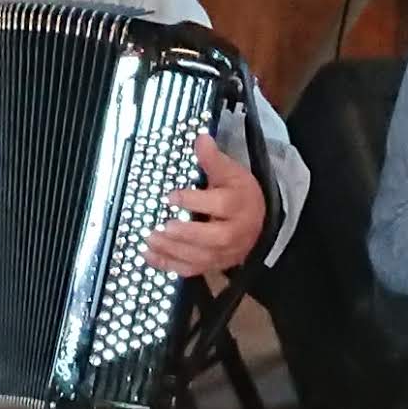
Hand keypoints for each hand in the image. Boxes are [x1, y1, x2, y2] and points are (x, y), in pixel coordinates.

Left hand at [145, 135, 265, 277]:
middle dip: (187, 234)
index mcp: (239, 205)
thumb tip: (200, 138)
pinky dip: (168, 266)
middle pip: (215, 238)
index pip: (221, 205)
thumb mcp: (231, 173)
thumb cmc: (239, 195)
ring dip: (173, 251)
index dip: (195, 202)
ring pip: (201, 258)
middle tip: (163, 226)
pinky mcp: (213, 265)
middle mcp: (234, 233)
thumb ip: (213, 159)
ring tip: (150, 240)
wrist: (258, 223)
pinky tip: (149, 255)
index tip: (171, 196)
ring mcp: (224, 253)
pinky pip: (191, 270)